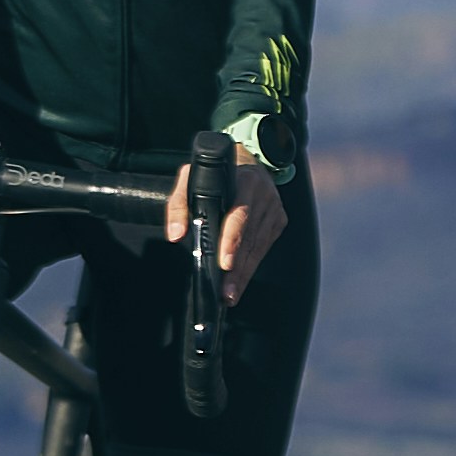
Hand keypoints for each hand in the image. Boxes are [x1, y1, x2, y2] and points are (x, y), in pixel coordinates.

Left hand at [168, 153, 292, 301]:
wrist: (250, 161)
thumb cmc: (217, 173)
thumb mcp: (190, 177)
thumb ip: (178, 204)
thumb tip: (176, 234)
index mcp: (246, 182)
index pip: (240, 216)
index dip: (232, 242)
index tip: (225, 263)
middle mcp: (265, 196)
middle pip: (250, 240)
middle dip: (237, 270)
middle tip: (225, 293)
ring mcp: (275, 209)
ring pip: (258, 248)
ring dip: (244, 274)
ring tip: (230, 294)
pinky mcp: (279, 221)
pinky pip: (264, 248)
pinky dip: (251, 265)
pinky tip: (240, 280)